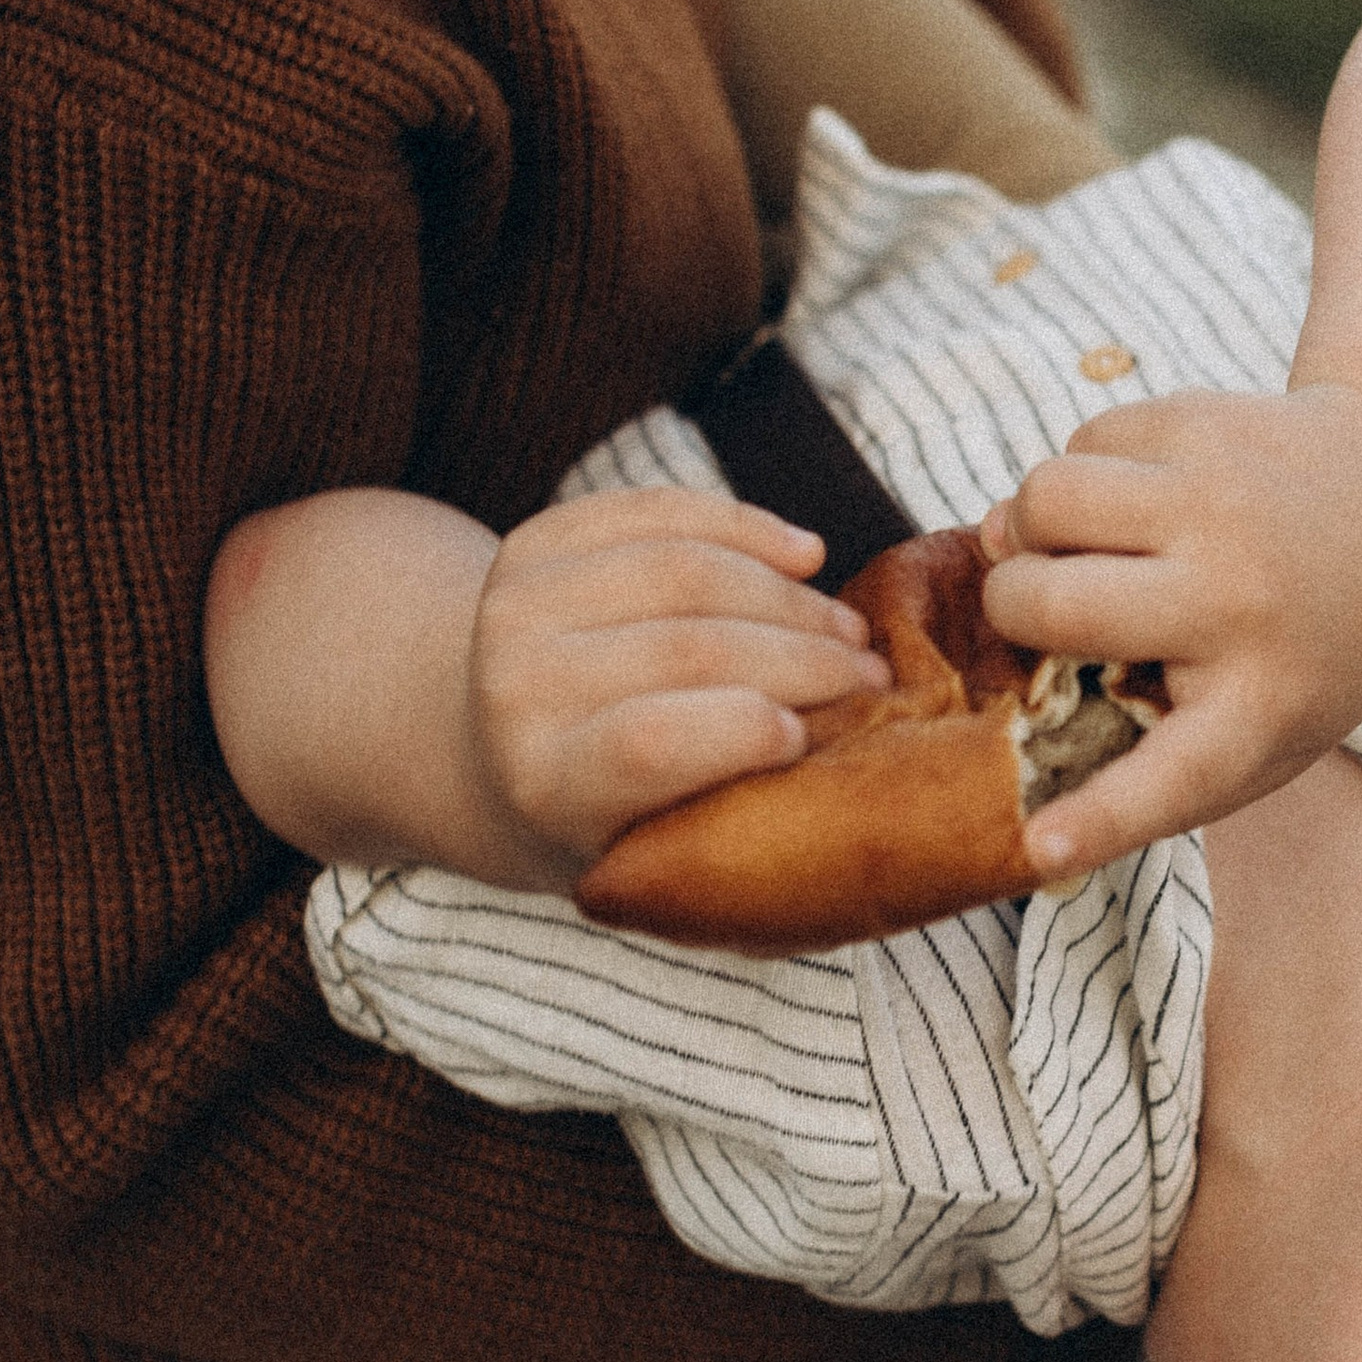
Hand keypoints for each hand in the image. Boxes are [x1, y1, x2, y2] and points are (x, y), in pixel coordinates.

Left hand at [466, 488, 888, 885]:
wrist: (490, 754)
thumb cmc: (615, 819)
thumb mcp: (661, 851)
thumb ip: (736, 816)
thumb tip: (859, 762)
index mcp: (542, 786)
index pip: (649, 744)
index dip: (745, 730)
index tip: (810, 737)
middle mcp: (512, 692)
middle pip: (686, 647)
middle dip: (803, 655)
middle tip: (871, 676)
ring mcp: (513, 609)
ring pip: (684, 569)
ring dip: (789, 596)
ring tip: (846, 629)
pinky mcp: (532, 545)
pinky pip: (659, 511)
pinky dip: (745, 526)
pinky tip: (802, 556)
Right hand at [975, 382, 1361, 884]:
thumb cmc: (1308, 634)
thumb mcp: (1266, 713)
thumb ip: (1135, 706)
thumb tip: (996, 574)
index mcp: (1260, 711)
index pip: (1166, 783)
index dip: (1094, 821)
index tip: (1039, 848)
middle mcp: (1240, 608)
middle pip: (1046, 604)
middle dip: (1011, 603)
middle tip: (1040, 606)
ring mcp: (1223, 506)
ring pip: (1043, 498)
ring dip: (1034, 521)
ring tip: (1081, 541)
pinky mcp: (1208, 423)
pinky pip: (1084, 441)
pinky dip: (1091, 469)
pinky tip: (1145, 490)